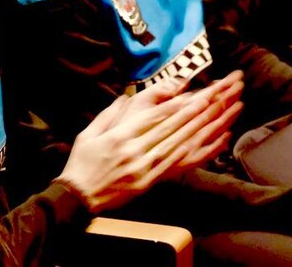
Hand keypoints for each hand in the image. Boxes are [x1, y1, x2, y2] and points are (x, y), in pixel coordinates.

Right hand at [56, 71, 244, 211]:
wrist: (78, 196)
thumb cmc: (82, 162)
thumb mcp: (89, 133)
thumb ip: (109, 114)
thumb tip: (125, 97)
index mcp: (120, 136)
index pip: (152, 118)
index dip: (173, 106)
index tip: (190, 95)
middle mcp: (134, 151)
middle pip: (168, 129)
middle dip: (191, 113)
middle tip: (211, 100)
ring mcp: (143, 168)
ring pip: (176, 146)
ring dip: (197, 131)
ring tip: (213, 118)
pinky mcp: (148, 182)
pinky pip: (173, 166)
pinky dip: (189, 155)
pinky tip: (203, 146)